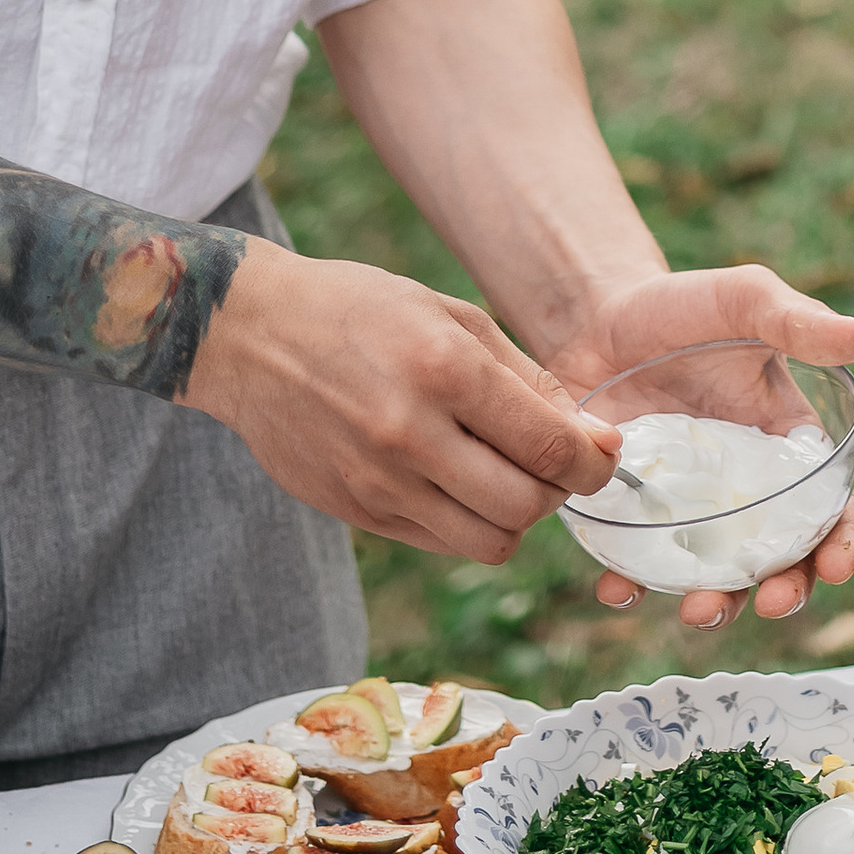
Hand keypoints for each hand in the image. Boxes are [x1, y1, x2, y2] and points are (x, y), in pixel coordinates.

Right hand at [184, 236, 620, 553]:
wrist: (250, 334)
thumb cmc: (360, 312)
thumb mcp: (451, 315)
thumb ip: (526, 378)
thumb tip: (591, 437)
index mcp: (445, 368)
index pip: (549, 446)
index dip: (595, 462)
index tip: (603, 454)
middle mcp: (410, 433)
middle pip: (525, 505)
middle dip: (558, 491)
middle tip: (553, 463)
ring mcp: (377, 482)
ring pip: (486, 541)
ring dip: (516, 517)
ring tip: (506, 476)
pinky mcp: (354, 512)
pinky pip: (440, 542)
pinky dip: (467, 523)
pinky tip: (457, 482)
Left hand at [543, 264, 853, 634]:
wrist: (597, 317)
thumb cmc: (685, 307)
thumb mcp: (744, 301)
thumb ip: (798, 321)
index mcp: (786, 449)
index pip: (832, 507)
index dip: (843, 541)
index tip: (838, 567)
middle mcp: (745, 493)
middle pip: (782, 560)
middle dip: (787, 590)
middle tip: (773, 602)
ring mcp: (689, 511)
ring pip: (715, 577)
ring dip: (716, 605)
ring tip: (698, 610)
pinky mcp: (633, 518)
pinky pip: (637, 566)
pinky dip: (631, 587)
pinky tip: (618, 590)